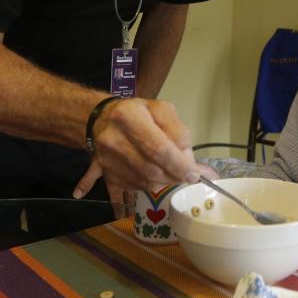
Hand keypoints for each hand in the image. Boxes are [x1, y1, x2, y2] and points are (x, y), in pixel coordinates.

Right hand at [73, 97, 216, 196]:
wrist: (103, 118)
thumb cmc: (139, 112)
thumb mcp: (162, 111)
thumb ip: (179, 133)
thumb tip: (189, 162)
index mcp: (129, 116)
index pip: (159, 148)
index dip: (179, 165)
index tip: (194, 173)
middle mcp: (113, 138)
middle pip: (151, 169)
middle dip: (174, 176)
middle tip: (187, 176)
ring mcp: (106, 158)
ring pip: (144, 181)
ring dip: (164, 181)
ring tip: (172, 172)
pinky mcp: (105, 172)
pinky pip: (134, 187)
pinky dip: (151, 184)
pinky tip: (157, 175)